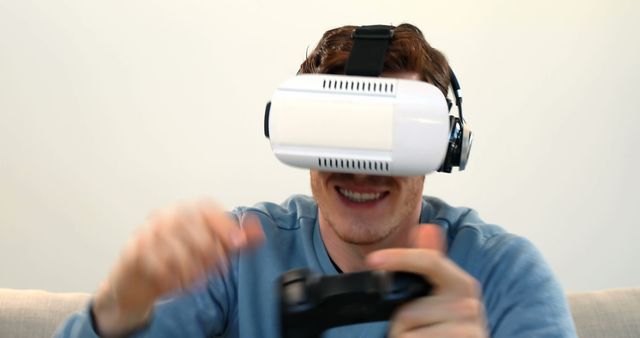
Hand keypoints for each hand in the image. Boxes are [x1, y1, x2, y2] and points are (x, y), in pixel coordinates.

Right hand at [93, 199, 263, 336]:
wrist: (138, 282)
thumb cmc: (176, 261)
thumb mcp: (210, 251)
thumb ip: (236, 241)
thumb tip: (259, 230)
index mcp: (185, 211)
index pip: (207, 208)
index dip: (224, 224)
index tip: (238, 243)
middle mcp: (165, 216)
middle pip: (195, 229)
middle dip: (211, 254)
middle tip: (216, 269)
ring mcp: (147, 231)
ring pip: (176, 249)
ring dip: (191, 269)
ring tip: (196, 280)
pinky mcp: (132, 250)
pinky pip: (156, 263)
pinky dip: (171, 277)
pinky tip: (177, 283)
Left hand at [366, 224, 486, 337]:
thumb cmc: (443, 330)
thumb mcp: (437, 297)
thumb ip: (428, 265)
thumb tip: (427, 228)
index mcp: (462, 284)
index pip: (430, 261)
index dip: (400, 258)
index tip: (373, 259)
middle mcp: (470, 304)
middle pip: (410, 308)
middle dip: (401, 322)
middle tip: (413, 331)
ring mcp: (469, 328)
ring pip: (409, 329)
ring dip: (404, 336)